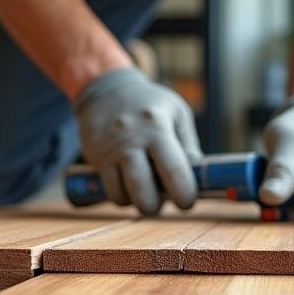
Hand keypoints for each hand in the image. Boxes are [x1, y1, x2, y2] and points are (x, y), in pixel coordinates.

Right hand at [74, 68, 201, 214]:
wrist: (106, 88)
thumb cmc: (150, 105)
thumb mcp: (176, 114)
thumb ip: (188, 145)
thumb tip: (198, 176)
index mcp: (157, 126)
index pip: (173, 169)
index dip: (184, 193)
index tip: (187, 201)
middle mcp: (131, 138)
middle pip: (144, 190)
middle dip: (158, 206)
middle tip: (165, 201)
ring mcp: (110, 149)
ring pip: (123, 195)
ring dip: (139, 203)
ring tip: (147, 192)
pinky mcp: (95, 156)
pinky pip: (109, 190)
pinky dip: (123, 196)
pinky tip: (131, 185)